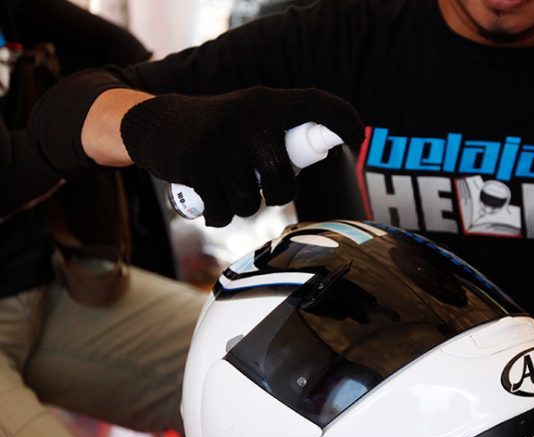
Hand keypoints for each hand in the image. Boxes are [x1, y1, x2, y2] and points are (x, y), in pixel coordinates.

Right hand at [120, 86, 363, 226]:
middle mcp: (248, 118)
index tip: (358, 138)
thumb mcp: (249, 115)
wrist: (155, 124)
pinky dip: (220, 217)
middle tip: (268, 191)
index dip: (343, 119)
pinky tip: (213, 205)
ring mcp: (221, 143)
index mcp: (266, 103)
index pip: (315, 103)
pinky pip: (222, 212)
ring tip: (231, 191)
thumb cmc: (217, 129)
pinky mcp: (196, 166)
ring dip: (243, 207)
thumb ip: (279, 130)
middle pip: (282, 179)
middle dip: (278, 195)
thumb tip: (322, 151)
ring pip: (250, 201)